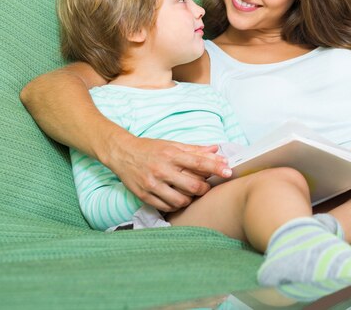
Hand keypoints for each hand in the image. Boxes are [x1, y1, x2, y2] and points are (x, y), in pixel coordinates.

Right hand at [104, 134, 231, 211]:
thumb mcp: (172, 145)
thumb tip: (216, 150)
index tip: (228, 172)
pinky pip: (166, 207)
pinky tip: (178, 199)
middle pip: (193, 185)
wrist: (122, 153)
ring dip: (190, 199)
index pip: (199, 162)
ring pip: (181, 200)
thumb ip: (195, 149)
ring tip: (191, 194)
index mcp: (171, 155)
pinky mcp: (144, 195)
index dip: (216, 168)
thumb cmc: (151, 148)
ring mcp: (152, 184)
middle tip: (206, 187)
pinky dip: (176, 205)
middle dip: (204, 188)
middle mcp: (162, 170)